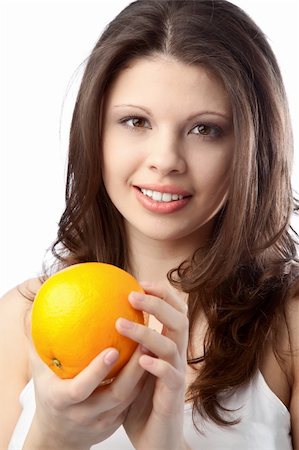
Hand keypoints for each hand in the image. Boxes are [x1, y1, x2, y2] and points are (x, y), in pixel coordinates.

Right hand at [24, 341, 146, 449]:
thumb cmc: (48, 393)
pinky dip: (143, 383)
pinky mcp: (115, 424)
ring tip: (153, 347)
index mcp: (62, 400)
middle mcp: (83, 414)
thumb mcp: (39, 372)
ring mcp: (101, 422)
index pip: (80, 389)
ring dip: (143, 375)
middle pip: (114, 395)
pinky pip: (132, 403)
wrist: (57, 435)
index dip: (97, 371)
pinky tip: (151, 361)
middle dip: (132, 371)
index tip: (112, 349)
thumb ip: (38, 344)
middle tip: (144, 342)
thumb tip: (34, 310)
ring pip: (128, 400)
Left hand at [117, 282, 188, 449]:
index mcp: (167, 347)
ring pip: (172, 345)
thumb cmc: (140, 402)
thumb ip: (125, 348)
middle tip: (134, 294)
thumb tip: (98, 324)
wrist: (156, 440)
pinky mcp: (173, 398)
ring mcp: (176, 376)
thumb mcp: (131, 369)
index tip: (141, 281)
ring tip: (122, 324)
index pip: (173, 312)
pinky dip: (158, 365)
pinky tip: (142, 360)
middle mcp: (175, 357)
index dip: (162, 294)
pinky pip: (170, 377)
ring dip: (148, 332)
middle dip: (159, 304)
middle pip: (178, 321)